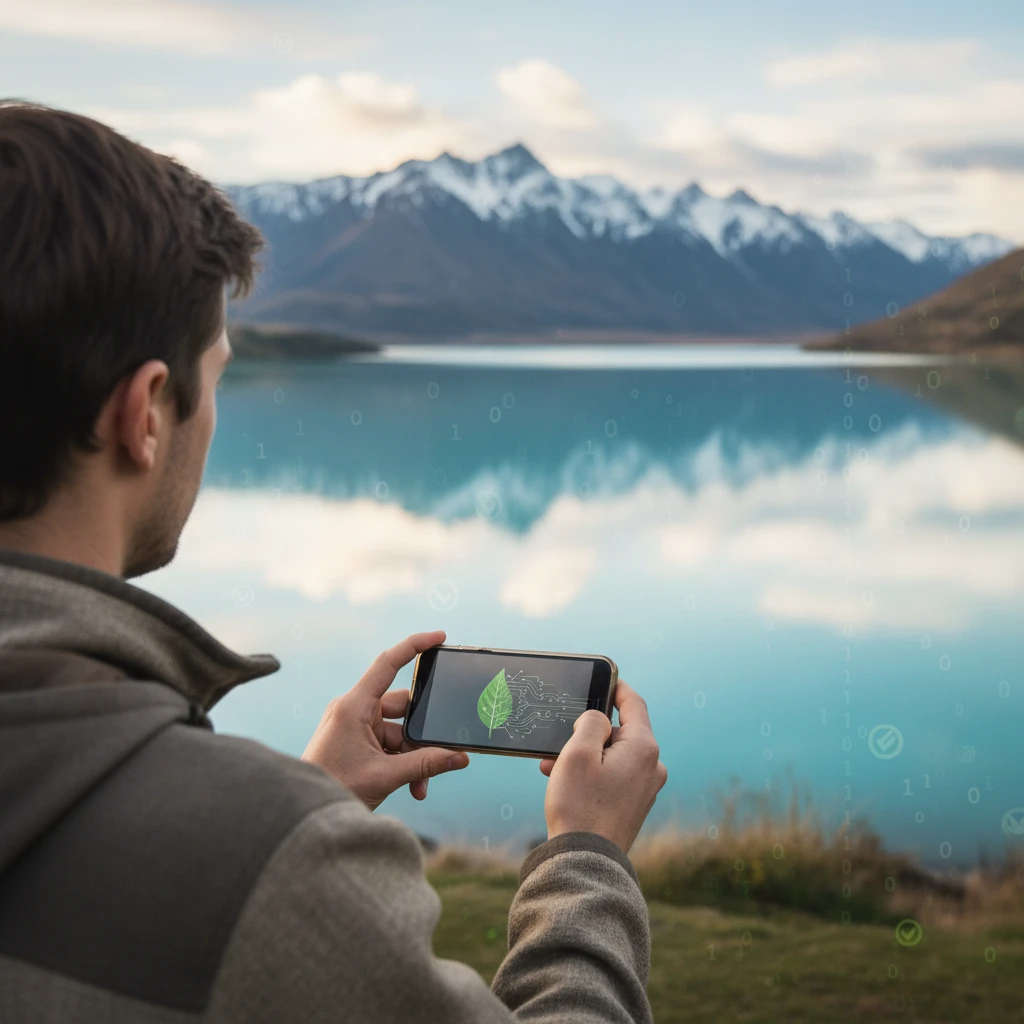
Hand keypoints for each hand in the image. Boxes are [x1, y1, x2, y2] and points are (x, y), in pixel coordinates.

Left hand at [302, 630, 469, 810]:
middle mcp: (354, 710)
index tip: (439, 637)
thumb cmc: (335, 788)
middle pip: (403, 707)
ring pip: (400, 731)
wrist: (304, 814)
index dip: (415, 646)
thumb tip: (460, 757)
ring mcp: (355, 726)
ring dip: (414, 756)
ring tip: (420, 784)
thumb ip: (426, 764)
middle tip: (443, 749)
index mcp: (354, 706)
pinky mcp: (357, 741)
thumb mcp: (386, 776)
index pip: (388, 663)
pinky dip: (403, 763)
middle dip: (422, 734)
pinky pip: (390, 745)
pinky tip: (413, 787)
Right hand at [539, 679, 666, 852]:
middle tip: (559, 738)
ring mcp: (645, 788)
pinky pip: (613, 776)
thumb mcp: (578, 752)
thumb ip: (591, 722)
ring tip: (553, 766)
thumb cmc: (580, 805)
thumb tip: (597, 719)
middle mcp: (652, 766)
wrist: (586, 862)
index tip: (602, 677)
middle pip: (620, 731)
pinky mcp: (634, 805)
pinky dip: (591, 773)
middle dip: (587, 732)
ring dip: (584, 755)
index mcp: (643, 748)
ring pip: (612, 755)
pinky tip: (564, 782)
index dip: (616, 686)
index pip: (633, 703)